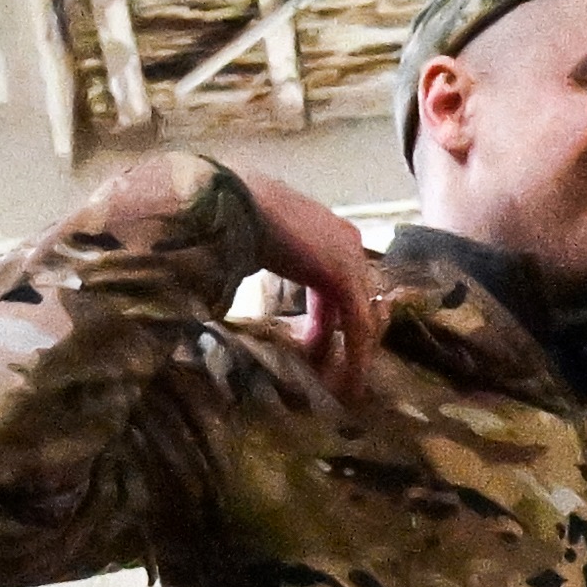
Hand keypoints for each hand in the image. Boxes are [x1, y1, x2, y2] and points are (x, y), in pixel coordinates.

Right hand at [217, 169, 386, 409]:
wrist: (228, 201)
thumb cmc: (226, 219)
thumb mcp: (251, 245)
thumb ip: (258, 265)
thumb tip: (228, 291)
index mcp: (325, 231)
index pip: (336, 286)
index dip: (323, 321)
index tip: (308, 347)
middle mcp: (346, 241)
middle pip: (354, 302)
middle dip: (337, 340)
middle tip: (324, 371)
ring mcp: (350, 257)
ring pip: (360, 318)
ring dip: (348, 355)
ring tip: (335, 385)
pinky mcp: (344, 276)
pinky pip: (356, 325)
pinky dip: (353, 356)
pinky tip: (344, 381)